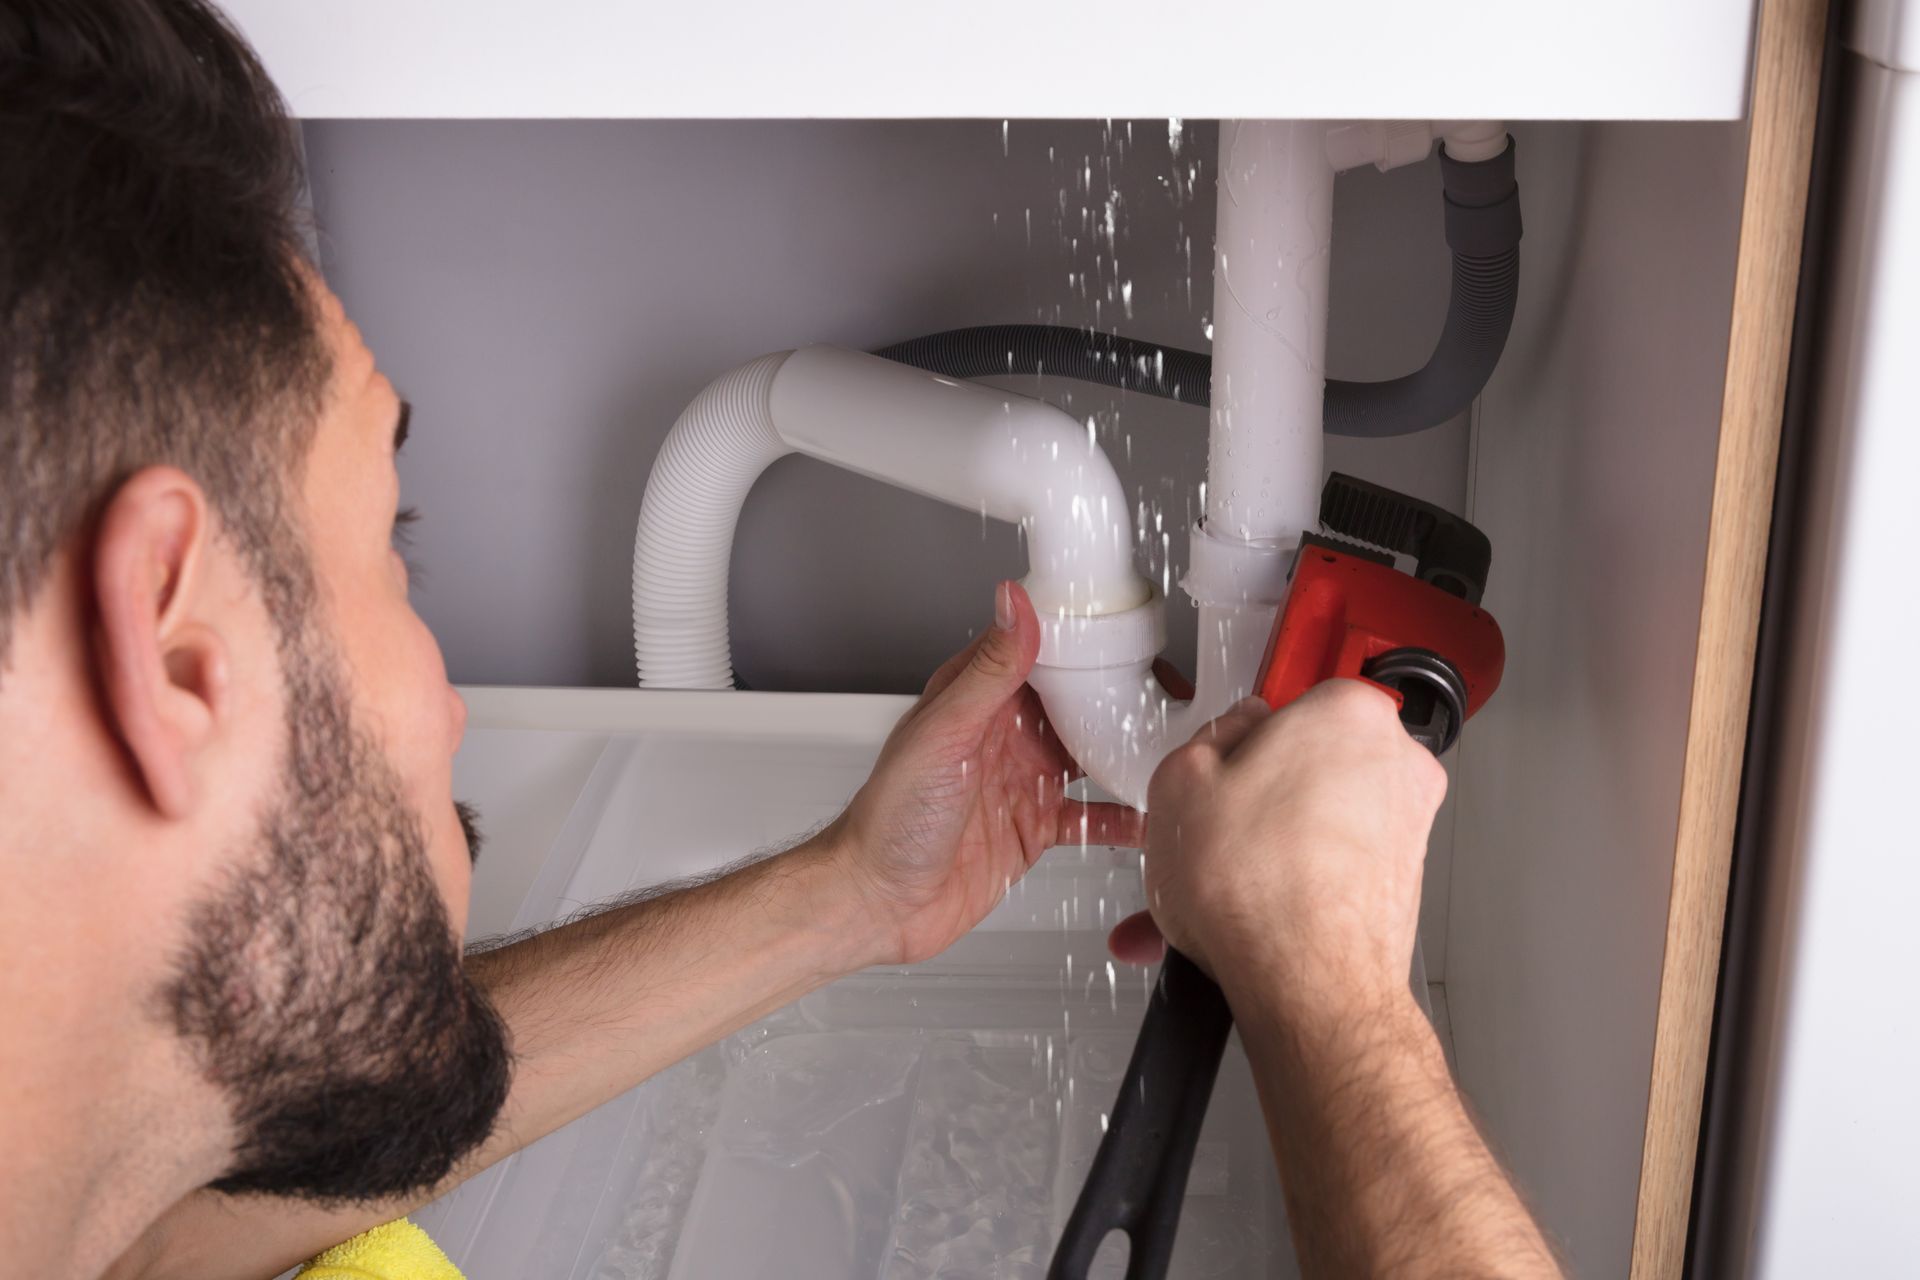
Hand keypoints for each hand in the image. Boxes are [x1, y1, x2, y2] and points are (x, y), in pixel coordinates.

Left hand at [825, 581, 1145, 966]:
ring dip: (1128, 753)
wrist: (877, 902)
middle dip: (1122, 698)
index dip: (1087, 642)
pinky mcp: (1033, 828)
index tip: (1134, 637)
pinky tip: (1149, 817)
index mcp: (978, 699)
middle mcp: (1003, 734)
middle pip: (1076, 703)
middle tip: (1170, 698)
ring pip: (1091, 755)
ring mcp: (1021, 781)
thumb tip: (1013, 602)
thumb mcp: (945, 733)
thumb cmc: (888, 819)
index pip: (1041, 652)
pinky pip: (1090, 817)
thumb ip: (988, 671)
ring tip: (1171, 749)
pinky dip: (1123, 817)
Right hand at [1109, 681, 1447, 1019]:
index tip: (1219, 772)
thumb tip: (1228, 741)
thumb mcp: (1180, 780)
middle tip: (1211, 830)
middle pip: (1304, 766)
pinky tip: (1237, 918)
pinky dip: (1286, 889)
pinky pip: (1329, 870)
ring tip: (1208, 889)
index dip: (1237, 746)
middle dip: (1252, 802)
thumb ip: (1209, 740)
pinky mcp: (1402, 882)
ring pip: (1312, 824)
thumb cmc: (1257, 890)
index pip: (1283, 705)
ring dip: (1259, 854)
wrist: (1307, 987)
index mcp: (1348, 710)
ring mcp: (1407, 825)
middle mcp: (1395, 761)